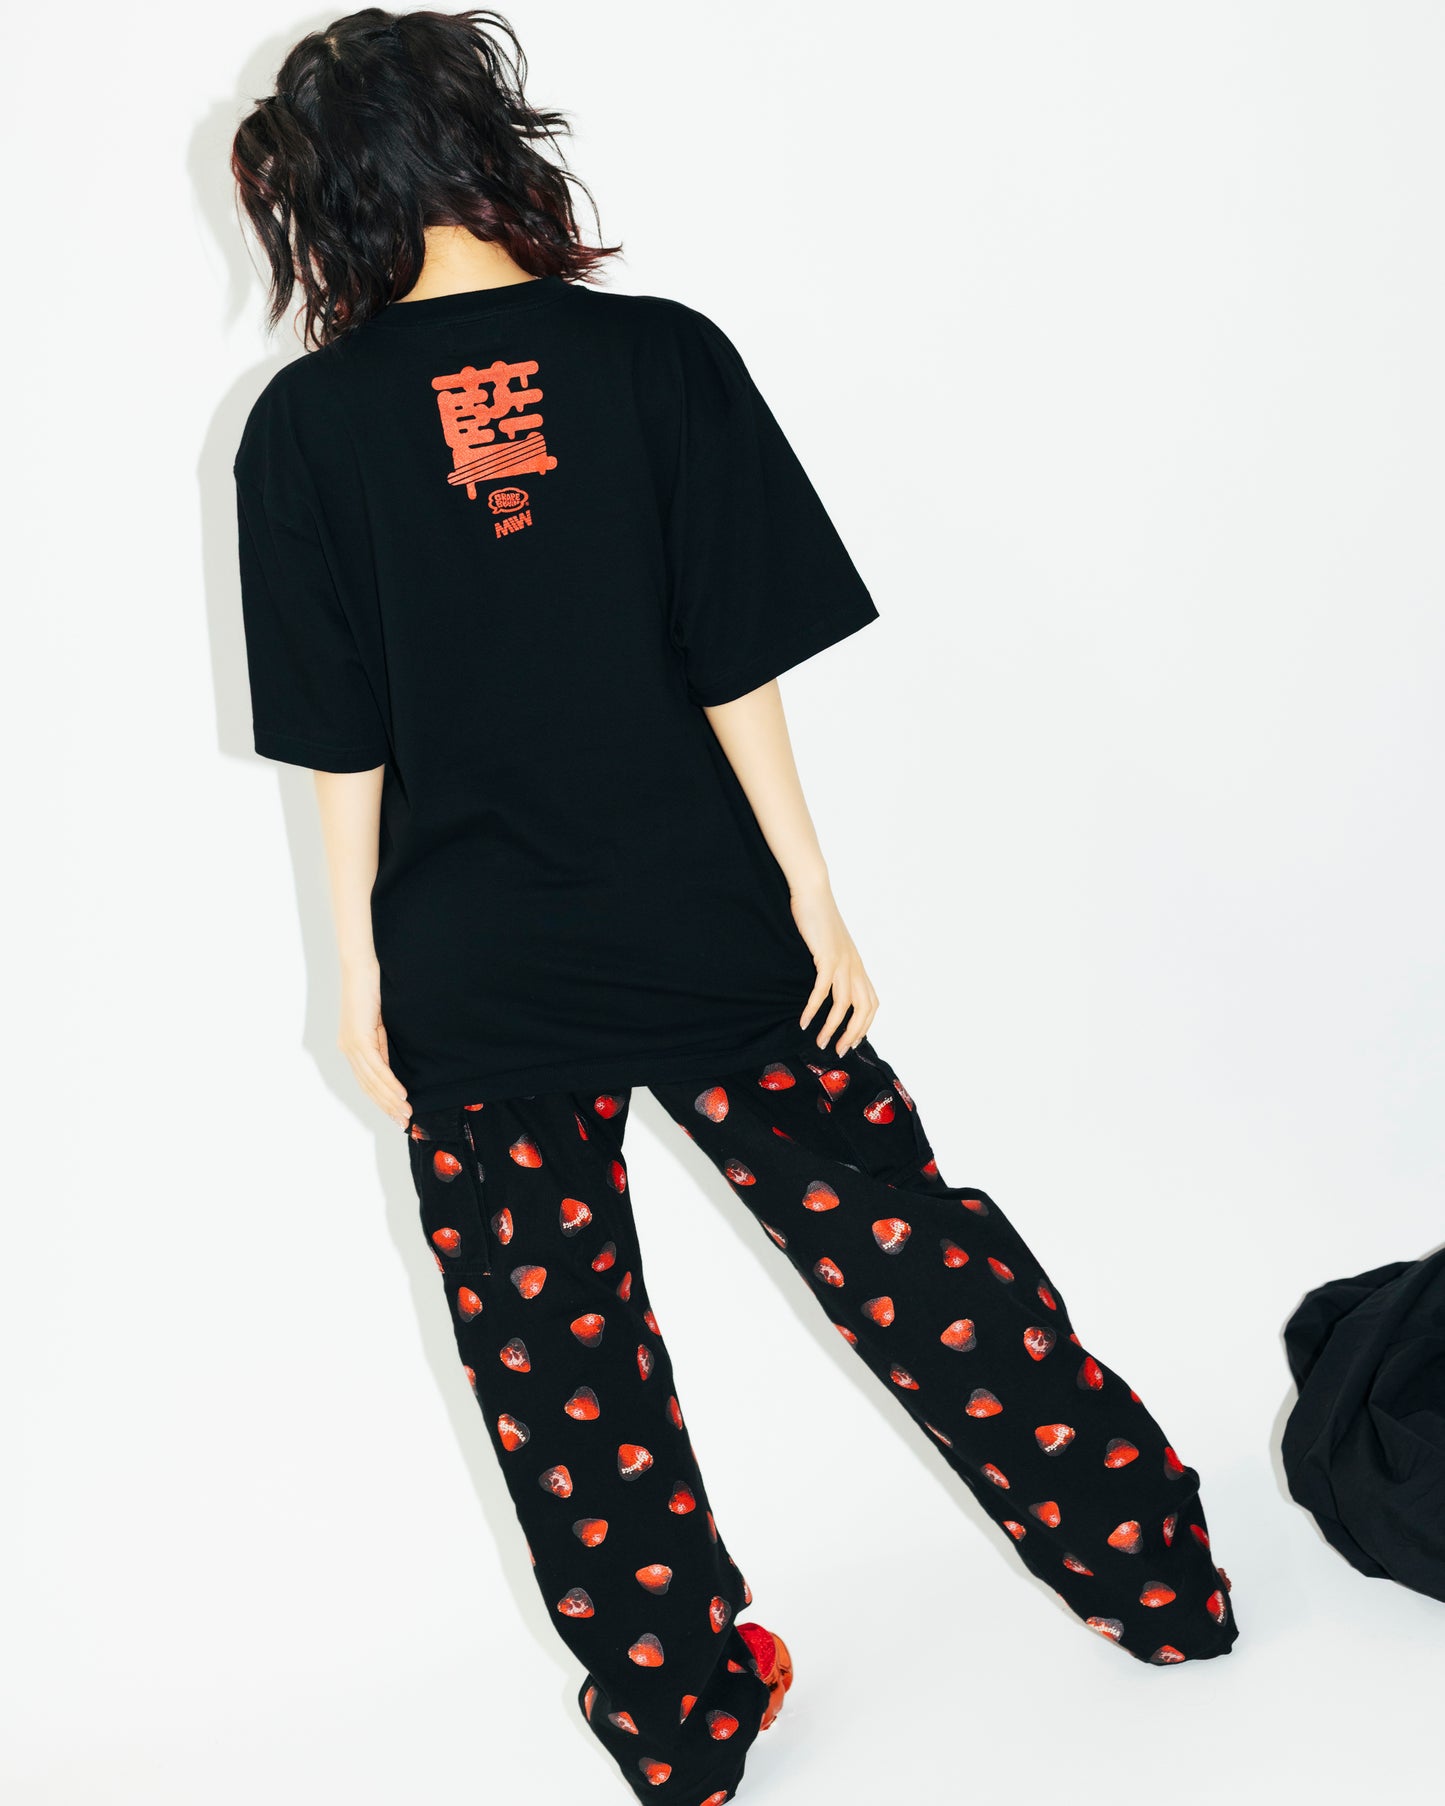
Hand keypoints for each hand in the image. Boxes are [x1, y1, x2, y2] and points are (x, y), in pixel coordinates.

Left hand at [338, 957, 411, 1128]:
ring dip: (391, 1100)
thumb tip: (391, 1068)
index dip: (382, 1100)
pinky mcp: (358, 1038)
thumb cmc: (373, 990)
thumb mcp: (381, 1024)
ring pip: (372, 1081)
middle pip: (368, 1087)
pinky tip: (401, 1094)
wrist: (363, 967)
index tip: (397, 1115)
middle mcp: (348, 1049)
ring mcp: (351, 1045)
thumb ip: (382, 1044)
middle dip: (387, 1107)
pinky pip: (376, 1067)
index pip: (367, 1081)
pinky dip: (389, 1083)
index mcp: (352, 1047)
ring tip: (406, 1114)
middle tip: (404, 1123)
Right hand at [790, 882, 878, 1055]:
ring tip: (820, 1042)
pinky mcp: (827, 956)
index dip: (864, 1026)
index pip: (871, 1003)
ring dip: (832, 1027)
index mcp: (858, 966)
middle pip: (864, 1009)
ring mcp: (843, 961)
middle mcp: (855, 966)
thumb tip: (827, 986)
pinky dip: (814, 1008)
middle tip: (838, 1050)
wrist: (813, 893)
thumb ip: (834, 965)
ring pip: (844, 1004)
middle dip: (853, 1034)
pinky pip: (823, 989)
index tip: (850, 1042)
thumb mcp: (831, 946)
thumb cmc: (818, 919)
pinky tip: (804, 1021)